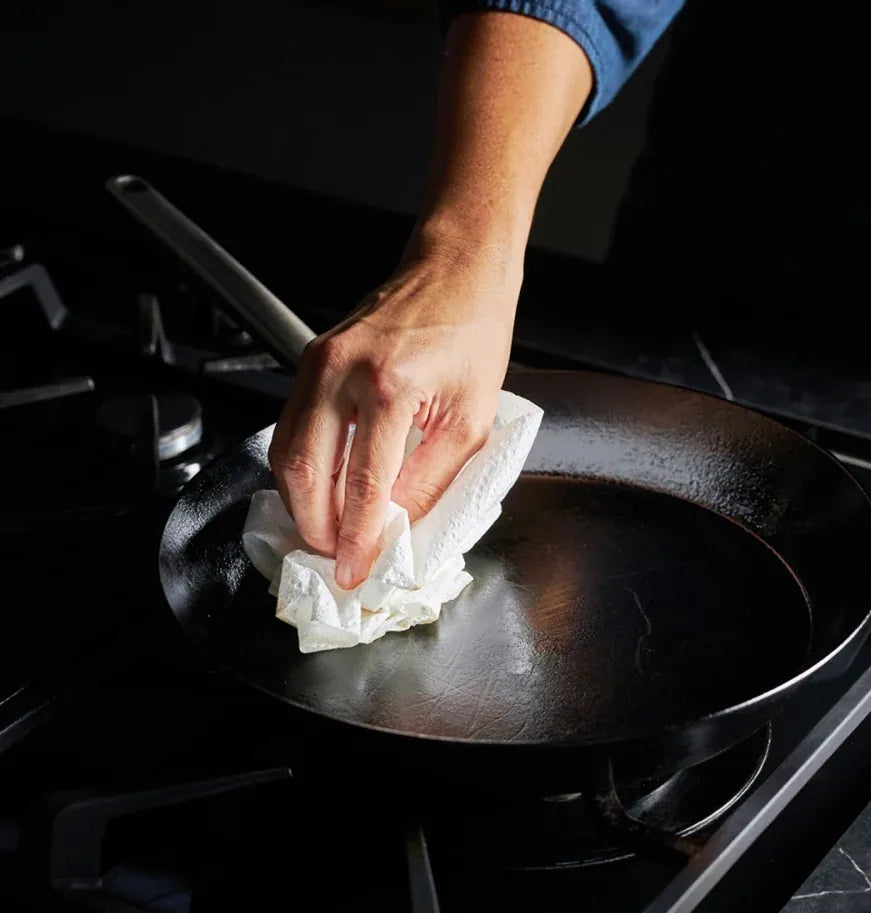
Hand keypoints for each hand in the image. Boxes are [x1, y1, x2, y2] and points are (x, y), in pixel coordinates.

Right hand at [268, 240, 519, 589]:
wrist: (455, 271)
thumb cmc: (472, 335)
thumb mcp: (472, 419)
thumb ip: (431, 478)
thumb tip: (398, 527)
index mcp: (391, 387)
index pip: (365, 486)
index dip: (357, 538)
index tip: (354, 571)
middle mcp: (343, 372)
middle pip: (306, 471)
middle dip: (316, 527)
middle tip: (334, 557)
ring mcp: (319, 362)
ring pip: (286, 451)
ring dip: (301, 501)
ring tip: (325, 531)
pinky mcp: (311, 359)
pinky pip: (290, 425)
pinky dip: (299, 466)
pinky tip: (318, 489)